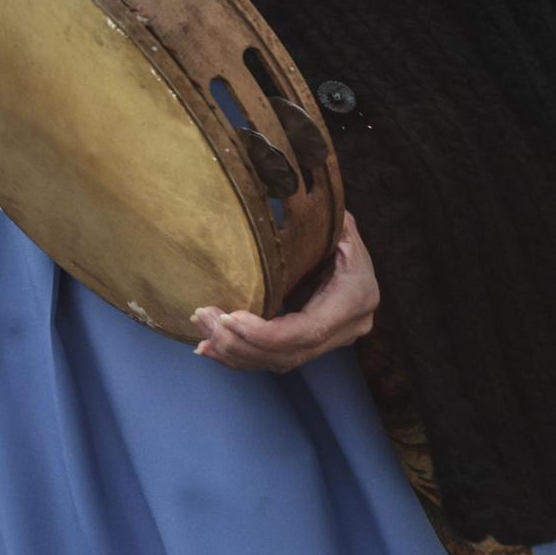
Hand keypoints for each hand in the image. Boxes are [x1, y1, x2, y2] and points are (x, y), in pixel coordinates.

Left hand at [193, 212, 377, 371]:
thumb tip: (285, 192)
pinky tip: (209, 348)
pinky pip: (273, 359)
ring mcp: (330, 341)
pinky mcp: (310, 345)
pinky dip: (239, 357)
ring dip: (234, 351)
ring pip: (278, 362)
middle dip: (241, 342)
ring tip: (200, 330)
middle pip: (289, 353)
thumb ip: (319, 221)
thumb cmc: (340, 234)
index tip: (229, 317)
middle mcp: (347, 328)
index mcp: (354, 298)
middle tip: (203, 318)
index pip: (308, 330)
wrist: (353, 256)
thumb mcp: (337, 224)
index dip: (266, 332)